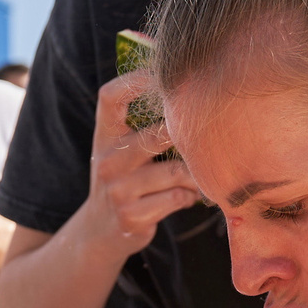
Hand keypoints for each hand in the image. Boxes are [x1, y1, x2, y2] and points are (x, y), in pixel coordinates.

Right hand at [80, 69, 200, 256]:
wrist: (99, 230)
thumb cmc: (123, 178)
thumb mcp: (120, 149)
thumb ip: (143, 124)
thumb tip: (194, 87)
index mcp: (104, 135)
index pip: (110, 96)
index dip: (137, 80)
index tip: (165, 76)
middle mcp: (106, 160)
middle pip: (157, 135)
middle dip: (187, 137)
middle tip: (208, 137)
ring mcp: (117, 190)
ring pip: (175, 172)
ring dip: (194, 174)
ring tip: (198, 174)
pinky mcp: (131, 216)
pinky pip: (177, 198)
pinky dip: (190, 196)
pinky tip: (188, 195)